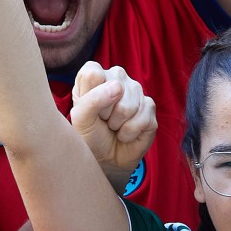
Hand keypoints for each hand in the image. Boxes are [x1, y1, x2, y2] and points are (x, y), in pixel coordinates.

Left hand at [70, 62, 157, 193]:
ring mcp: (136, 91)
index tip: (89, 108)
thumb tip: (117, 87)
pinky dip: (128, 133)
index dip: (90, 96)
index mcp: (95, 74)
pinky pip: (141, 119)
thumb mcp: (80, 119)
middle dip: (105, 112)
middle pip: (114, 88)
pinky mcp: (149, 107)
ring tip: (113, 126)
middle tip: (103, 120)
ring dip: (117, 124)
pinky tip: (125, 133)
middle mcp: (117, 77)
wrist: (106, 158)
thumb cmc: (90, 134)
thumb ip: (91, 100)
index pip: (93, 73)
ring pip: (128, 106)